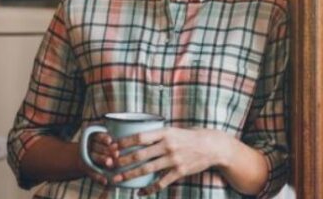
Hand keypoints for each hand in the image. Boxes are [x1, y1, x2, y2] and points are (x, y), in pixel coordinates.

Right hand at [80, 132, 118, 185]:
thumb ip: (114, 135)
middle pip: (96, 147)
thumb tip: (131, 129)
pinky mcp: (86, 169)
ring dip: (102, 160)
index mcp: (93, 136)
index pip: (97, 136)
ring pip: (94, 158)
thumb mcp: (104, 136)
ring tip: (110, 163)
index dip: (103, 138)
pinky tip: (105, 181)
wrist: (84, 157)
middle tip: (116, 153)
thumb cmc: (102, 145)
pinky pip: (91, 173)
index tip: (110, 141)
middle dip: (106, 150)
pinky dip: (98, 177)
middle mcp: (89, 146)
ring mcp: (87, 157)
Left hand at [112, 128, 228, 195]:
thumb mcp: (175, 130)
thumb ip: (158, 134)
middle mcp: (168, 146)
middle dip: (121, 161)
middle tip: (109, 165)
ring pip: (146, 169)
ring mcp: (174, 160)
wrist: (213, 146)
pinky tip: (140, 192)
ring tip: (116, 180)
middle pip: (139, 155)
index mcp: (166, 132)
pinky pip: (160, 183)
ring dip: (129, 175)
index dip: (124, 143)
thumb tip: (137, 137)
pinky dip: (148, 189)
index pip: (139, 137)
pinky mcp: (179, 172)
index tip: (112, 146)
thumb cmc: (192, 137)